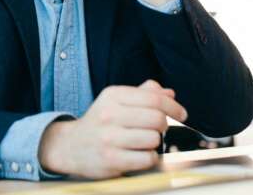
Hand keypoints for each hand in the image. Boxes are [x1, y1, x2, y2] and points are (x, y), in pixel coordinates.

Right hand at [37, 80, 186, 178]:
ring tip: (144, 142)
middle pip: (157, 119)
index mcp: (113, 95)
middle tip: (158, 129)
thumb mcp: (116, 101)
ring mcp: (109, 138)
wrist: (70, 146)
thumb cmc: (100, 122)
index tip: (182, 114)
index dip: (174, 107)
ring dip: (155, 143)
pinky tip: (139, 154)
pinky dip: (149, 158)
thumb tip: (169, 93)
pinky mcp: (111, 160)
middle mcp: (109, 114)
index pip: (154, 98)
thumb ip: (143, 94)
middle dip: (164, 126)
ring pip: (154, 139)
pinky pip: (147, 159)